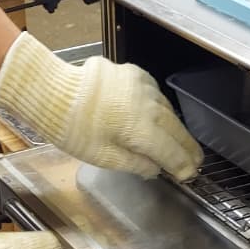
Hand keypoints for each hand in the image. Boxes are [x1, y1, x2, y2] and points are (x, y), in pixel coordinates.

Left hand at [0, 33, 201, 181]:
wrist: (54, 90)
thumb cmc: (72, 128)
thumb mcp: (103, 156)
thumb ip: (134, 164)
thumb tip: (154, 169)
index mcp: (142, 129)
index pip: (172, 151)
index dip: (182, 165)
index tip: (187, 175)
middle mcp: (149, 106)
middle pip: (176, 130)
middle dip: (186, 148)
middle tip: (195, 162)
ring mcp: (144, 87)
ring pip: (168, 111)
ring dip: (175, 128)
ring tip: (179, 142)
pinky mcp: (135, 74)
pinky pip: (156, 95)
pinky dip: (161, 109)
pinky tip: (159, 117)